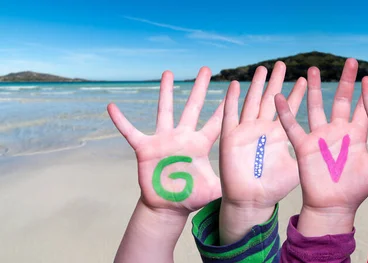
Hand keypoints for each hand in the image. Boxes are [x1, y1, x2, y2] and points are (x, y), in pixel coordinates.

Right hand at [108, 68, 222, 215]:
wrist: (168, 206)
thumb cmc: (191, 196)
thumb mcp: (213, 190)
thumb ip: (228, 184)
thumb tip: (246, 185)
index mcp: (200, 144)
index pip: (215, 122)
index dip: (224, 107)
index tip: (234, 88)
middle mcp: (183, 137)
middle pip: (192, 107)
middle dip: (199, 88)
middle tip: (206, 69)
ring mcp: (164, 140)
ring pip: (165, 111)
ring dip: (165, 92)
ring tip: (168, 72)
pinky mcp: (145, 148)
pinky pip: (130, 132)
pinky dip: (121, 121)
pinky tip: (112, 106)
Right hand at [218, 61, 306, 243]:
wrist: (251, 202)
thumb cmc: (274, 188)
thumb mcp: (298, 167)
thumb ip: (311, 153)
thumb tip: (337, 147)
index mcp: (280, 135)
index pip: (292, 109)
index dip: (299, 93)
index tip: (308, 77)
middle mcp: (263, 129)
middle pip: (271, 99)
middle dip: (277, 81)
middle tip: (283, 63)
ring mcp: (247, 131)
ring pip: (252, 102)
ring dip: (256, 86)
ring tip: (263, 68)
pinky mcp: (231, 138)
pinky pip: (230, 115)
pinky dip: (231, 100)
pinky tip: (235, 85)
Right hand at [275, 58, 367, 235]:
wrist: (333, 206)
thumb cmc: (356, 190)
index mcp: (357, 135)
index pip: (364, 107)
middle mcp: (339, 131)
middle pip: (342, 100)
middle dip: (346, 81)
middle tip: (351, 61)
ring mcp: (321, 137)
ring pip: (316, 107)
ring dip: (314, 89)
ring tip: (312, 70)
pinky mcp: (305, 146)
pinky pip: (292, 127)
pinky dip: (286, 113)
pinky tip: (279, 97)